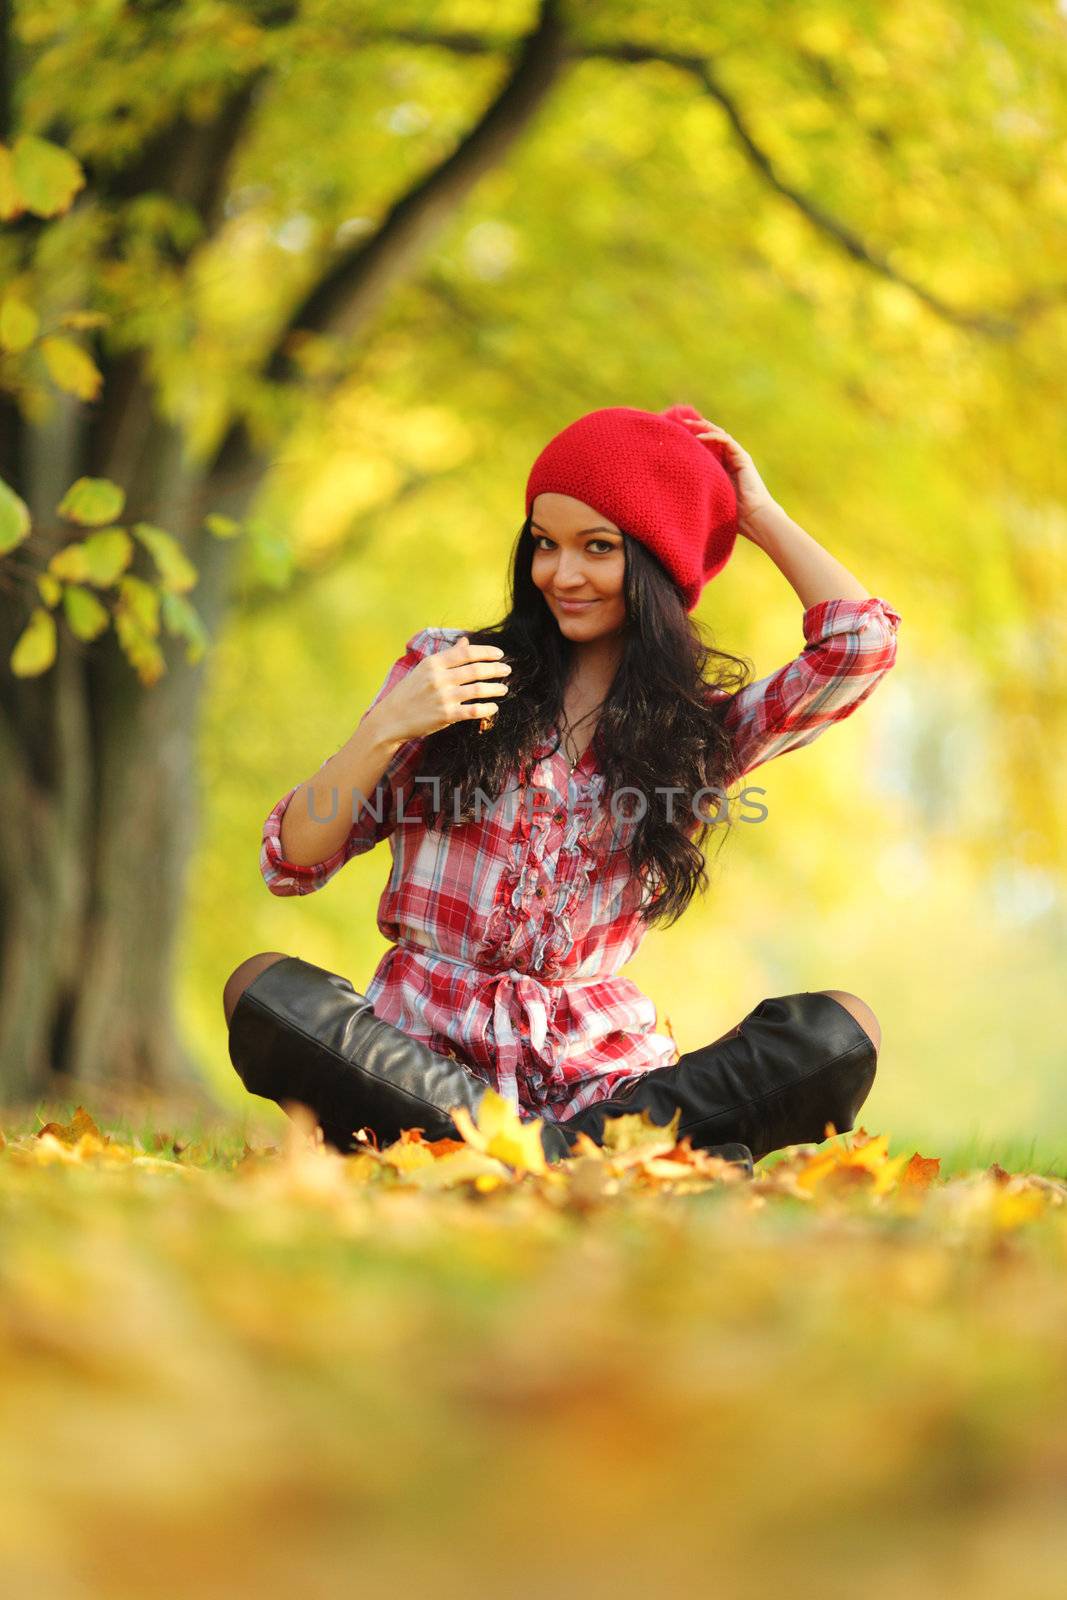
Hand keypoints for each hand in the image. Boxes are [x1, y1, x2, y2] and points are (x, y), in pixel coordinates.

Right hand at [375, 635, 511, 741]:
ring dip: (495, 688)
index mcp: (433, 663)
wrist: (390, 719)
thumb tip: (464, 641)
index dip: (486, 652)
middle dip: (495, 669)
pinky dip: (487, 708)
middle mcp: (439, 678)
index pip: (466, 652)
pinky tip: (493, 707)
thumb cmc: (408, 693)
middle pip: (475, 670)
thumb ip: (446, 656)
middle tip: (507, 670)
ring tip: (504, 689)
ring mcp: (443, 697)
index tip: (499, 654)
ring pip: (478, 689)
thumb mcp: (423, 669)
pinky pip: (473, 710)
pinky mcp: (446, 715)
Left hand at [676, 413, 778, 539]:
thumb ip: (697, 487)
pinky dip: (713, 437)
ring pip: (718, 435)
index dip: (692, 439)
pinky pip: (726, 440)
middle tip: (679, 422)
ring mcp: (737, 457)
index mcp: (721, 468)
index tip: (675, 435)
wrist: (752, 517)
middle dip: (696, 428)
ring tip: (687, 424)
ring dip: (703, 427)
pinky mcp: (742, 457)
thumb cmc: (730, 513)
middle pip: (712, 437)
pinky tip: (699, 437)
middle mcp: (729, 459)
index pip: (706, 447)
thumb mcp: (707, 495)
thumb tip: (671, 486)